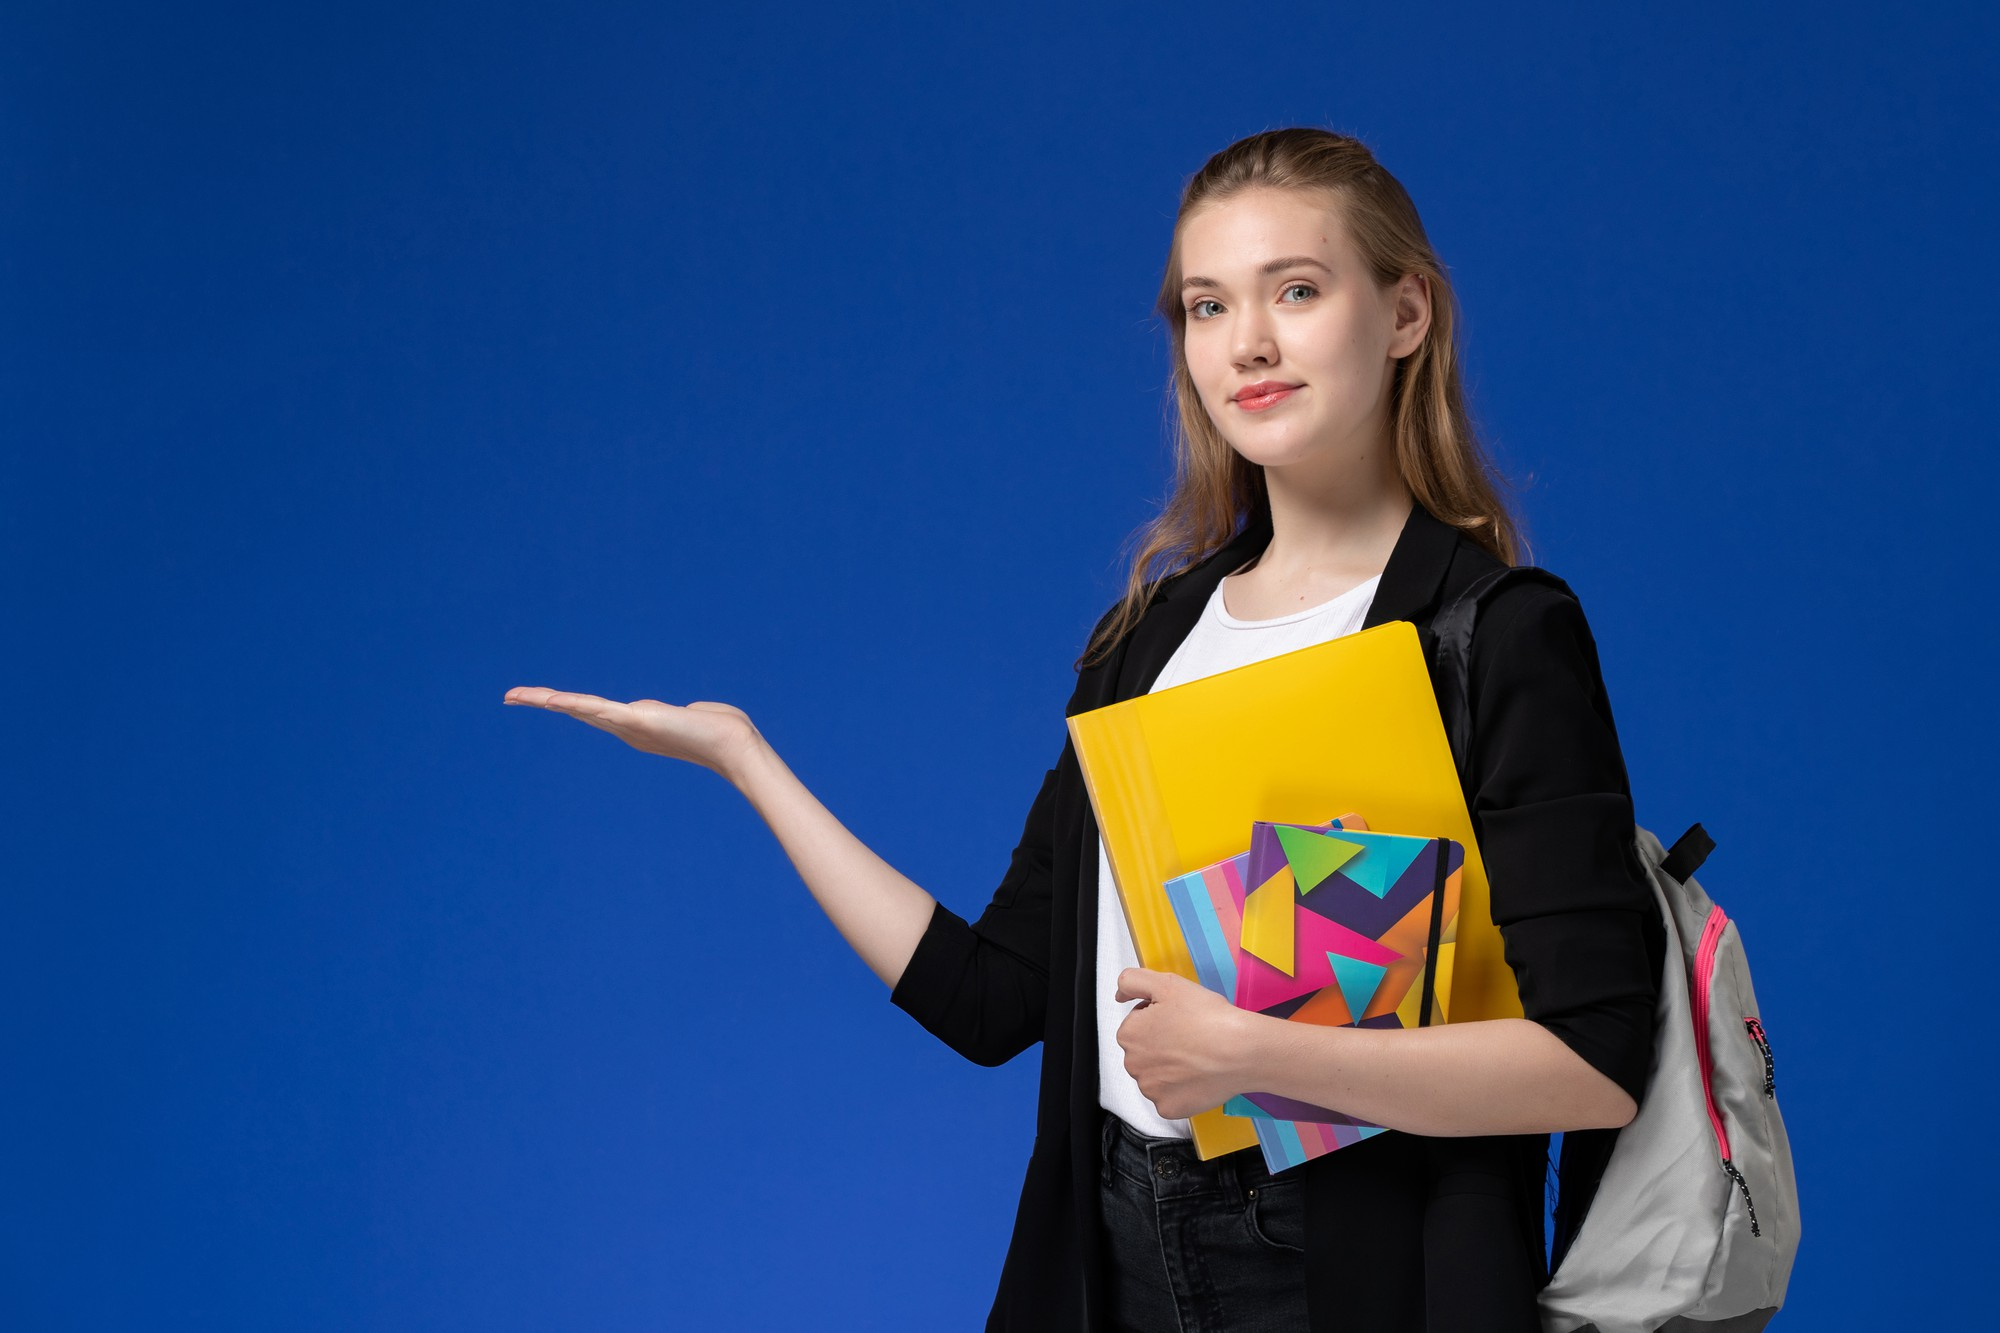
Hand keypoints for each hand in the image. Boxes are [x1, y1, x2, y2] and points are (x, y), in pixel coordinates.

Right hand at [502, 686, 761, 777]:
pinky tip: (550, 699)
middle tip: (511, 696)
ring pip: (579, 709)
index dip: (569, 705)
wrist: (733, 744)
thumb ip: (690, 713)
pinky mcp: (637, 720)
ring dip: (546, 701)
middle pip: (577, 711)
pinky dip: (572, 703)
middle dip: (544, 702)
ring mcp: (629, 726)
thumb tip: (695, 712)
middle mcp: (627, 729)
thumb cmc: (722, 730)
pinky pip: (598, 709)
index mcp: (637, 726)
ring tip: (516, 695)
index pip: (595, 712)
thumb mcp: (699, 716)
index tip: (547, 699)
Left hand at [1113, 967, 1256, 1120]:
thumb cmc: (1208, 1018)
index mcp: (1129, 1034)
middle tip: (1191, 1036)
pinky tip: (1198, 1075)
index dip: (1160, 1017)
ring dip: (1171, 1067)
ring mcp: (1150, 1090)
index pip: (1138, 1023)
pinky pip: (1170, 1097)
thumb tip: (1120, 994)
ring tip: (1197, 1056)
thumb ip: (1133, 981)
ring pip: (1157, 1075)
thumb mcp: (1167, 983)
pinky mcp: (1168, 1108)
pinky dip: (1182, 1089)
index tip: (1180, 1018)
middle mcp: (1133, 1064)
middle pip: (1145, 1050)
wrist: (1240, 1051)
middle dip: (1162, 1043)